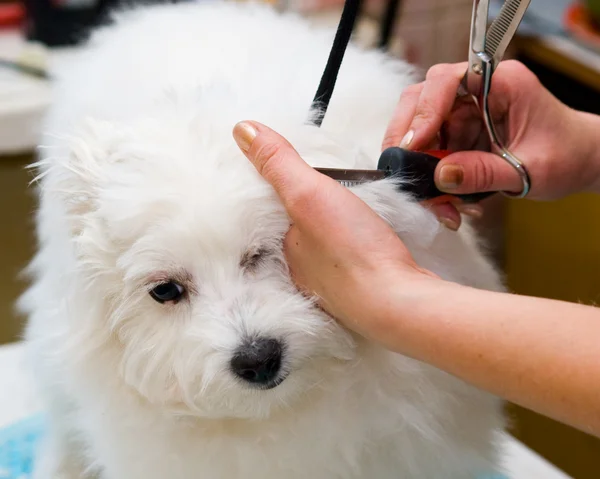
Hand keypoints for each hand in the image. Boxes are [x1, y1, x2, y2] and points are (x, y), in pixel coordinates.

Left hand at [232, 120, 439, 346]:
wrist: (400, 302)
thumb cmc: (353, 252)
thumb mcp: (309, 194)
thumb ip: (278, 163)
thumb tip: (241, 129)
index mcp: (282, 247)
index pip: (272, 210)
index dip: (284, 186)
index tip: (299, 170)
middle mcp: (301, 269)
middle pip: (300, 227)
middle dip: (310, 208)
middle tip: (328, 183)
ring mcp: (331, 282)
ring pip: (326, 244)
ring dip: (334, 226)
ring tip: (348, 206)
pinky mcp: (361, 288)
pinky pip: (351, 258)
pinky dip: (355, 244)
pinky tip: (367, 237)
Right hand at [383, 61, 599, 209]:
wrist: (578, 162)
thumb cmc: (566, 156)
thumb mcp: (530, 170)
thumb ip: (485, 173)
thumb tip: (440, 176)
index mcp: (502, 83)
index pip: (447, 80)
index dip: (425, 110)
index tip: (413, 145)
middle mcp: (477, 91)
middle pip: (422, 98)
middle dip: (407, 135)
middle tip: (402, 168)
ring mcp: (465, 111)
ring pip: (420, 126)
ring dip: (418, 162)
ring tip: (433, 199)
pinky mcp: (459, 132)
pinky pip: (431, 149)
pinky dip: (430, 175)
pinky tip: (446, 200)